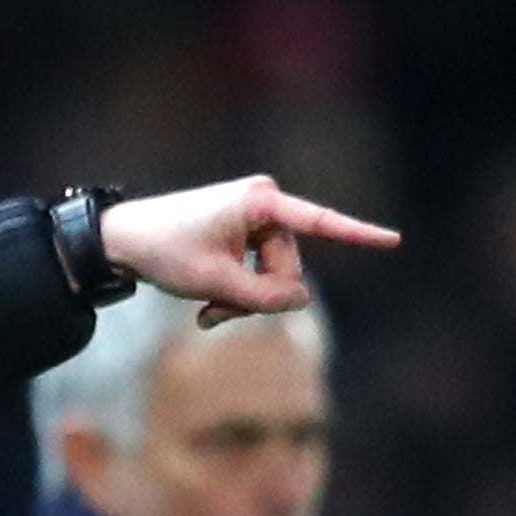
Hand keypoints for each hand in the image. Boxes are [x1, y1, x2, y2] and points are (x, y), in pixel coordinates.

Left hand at [99, 175, 399, 328]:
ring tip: (208, 310)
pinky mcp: (245, 233)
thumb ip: (266, 297)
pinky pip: (257, 273)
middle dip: (258, 297)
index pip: (320, 223)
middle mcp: (265, 203)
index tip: (393, 241)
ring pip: (273, 277)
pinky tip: (208, 308)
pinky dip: (236, 294)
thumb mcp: (217, 285)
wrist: (122, 240)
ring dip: (244, 300)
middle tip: (216, 312)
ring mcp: (255, 218)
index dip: (357, 235)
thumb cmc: (165, 253)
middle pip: (290, 268)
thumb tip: (302, 297)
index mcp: (261, 203)